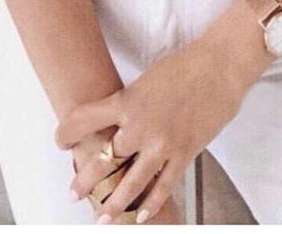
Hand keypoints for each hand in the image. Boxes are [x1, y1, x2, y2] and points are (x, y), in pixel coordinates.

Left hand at [56, 2, 272, 223]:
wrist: (220, 66)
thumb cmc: (185, 65)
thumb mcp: (147, 80)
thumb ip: (131, 103)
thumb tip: (119, 122)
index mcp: (127, 100)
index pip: (84, 119)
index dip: (67, 132)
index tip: (60, 140)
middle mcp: (140, 125)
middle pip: (103, 160)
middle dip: (85, 179)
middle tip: (74, 192)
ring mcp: (162, 143)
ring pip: (130, 183)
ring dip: (114, 202)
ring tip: (102, 216)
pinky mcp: (184, 154)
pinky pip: (162, 187)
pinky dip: (149, 204)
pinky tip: (140, 216)